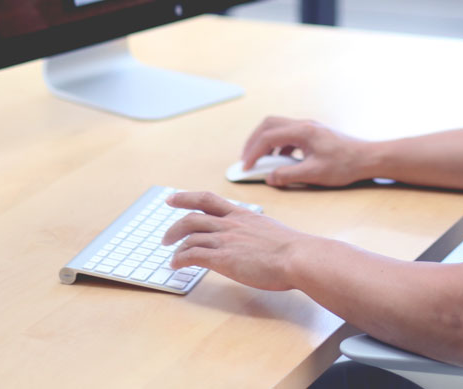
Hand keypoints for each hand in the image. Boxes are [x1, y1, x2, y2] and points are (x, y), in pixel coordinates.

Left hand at [162, 191, 302, 290]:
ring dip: (176, 246)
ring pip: (189, 237)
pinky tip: (176, 265)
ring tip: (171, 256)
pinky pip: (193, 255)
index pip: (207, 199)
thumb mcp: (271, 229)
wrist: (297, 257)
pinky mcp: (222, 258)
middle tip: (165, 236)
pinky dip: (180, 259)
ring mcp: (224, 240)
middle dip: (174, 226)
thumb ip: (257, 230)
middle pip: (192, 218)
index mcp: (241, 214)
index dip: (186, 197)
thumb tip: (257, 238)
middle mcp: (229, 224)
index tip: (172, 198)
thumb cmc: (293, 248)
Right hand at [240, 116, 369, 186]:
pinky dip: (278, 144)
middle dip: (254, 141)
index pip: (268, 137)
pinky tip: (281, 159)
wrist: (370, 158)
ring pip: (277, 127)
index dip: (253, 152)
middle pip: (268, 125)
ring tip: (261, 159)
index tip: (246, 166)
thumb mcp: (314, 174)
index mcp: (302, 131)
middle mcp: (303, 124)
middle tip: (247, 158)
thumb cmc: (346, 165)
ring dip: (265, 141)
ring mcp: (308, 127)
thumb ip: (288, 175)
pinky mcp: (313, 133)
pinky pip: (288, 134)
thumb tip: (270, 178)